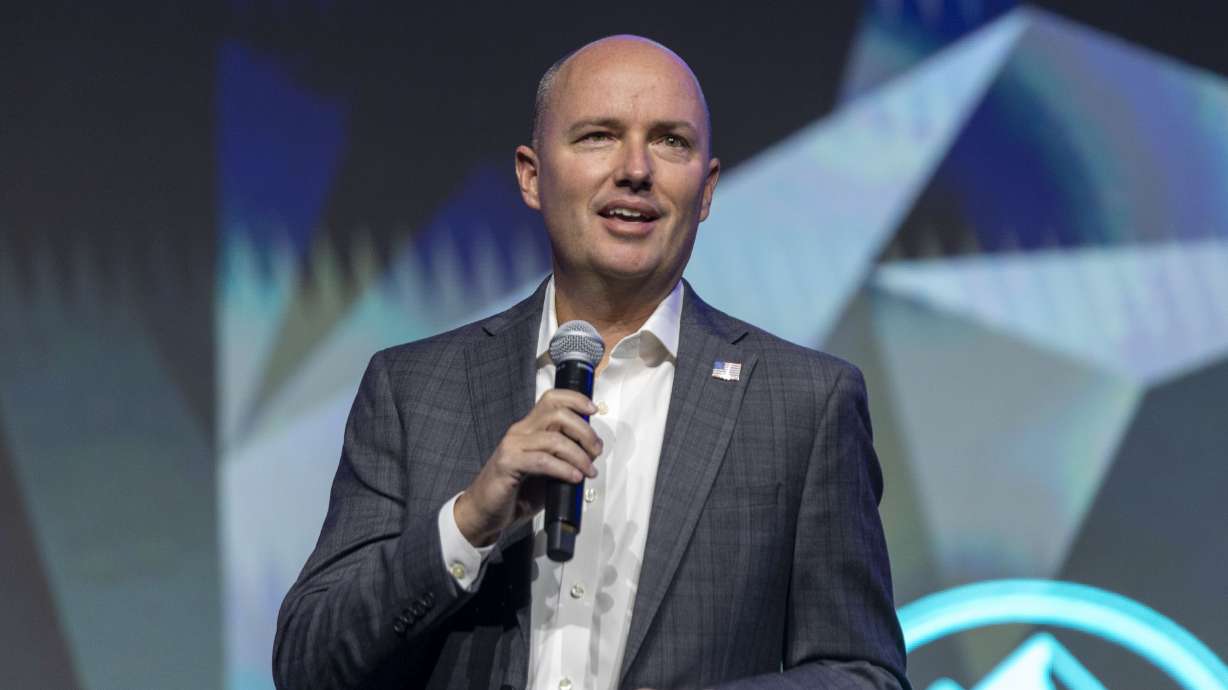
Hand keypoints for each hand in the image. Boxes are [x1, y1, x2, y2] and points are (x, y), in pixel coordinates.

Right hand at [454, 389, 601, 546]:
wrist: (484, 513)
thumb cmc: (514, 493)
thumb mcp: (546, 472)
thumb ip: (563, 459)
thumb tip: (590, 456)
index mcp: (529, 428)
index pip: (552, 399)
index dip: (575, 399)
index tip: (593, 409)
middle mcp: (520, 432)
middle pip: (558, 414)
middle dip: (584, 431)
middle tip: (596, 450)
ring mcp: (512, 446)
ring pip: (554, 438)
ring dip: (578, 455)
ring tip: (588, 470)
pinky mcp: (507, 464)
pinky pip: (542, 461)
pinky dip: (563, 469)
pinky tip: (573, 477)